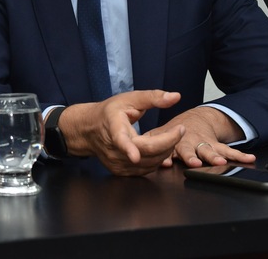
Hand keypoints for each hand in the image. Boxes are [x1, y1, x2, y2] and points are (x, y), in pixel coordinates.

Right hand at [58, 90, 184, 175]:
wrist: (88, 129)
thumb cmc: (110, 112)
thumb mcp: (129, 99)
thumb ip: (153, 97)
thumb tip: (176, 96)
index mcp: (113, 127)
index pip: (120, 140)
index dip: (128, 148)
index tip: (134, 156)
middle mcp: (113, 148)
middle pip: (146, 152)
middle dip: (169, 141)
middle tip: (179, 129)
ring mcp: (116, 162)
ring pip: (150, 163)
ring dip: (165, 150)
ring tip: (166, 136)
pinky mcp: (120, 171)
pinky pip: (147, 169)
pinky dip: (157, 158)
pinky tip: (155, 147)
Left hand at [153, 107, 256, 168]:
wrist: (196, 120)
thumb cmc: (175, 131)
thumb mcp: (160, 134)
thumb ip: (151, 143)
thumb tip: (139, 155)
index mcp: (175, 141)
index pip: (169, 148)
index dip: (167, 155)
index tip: (166, 162)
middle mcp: (190, 142)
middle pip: (190, 150)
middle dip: (192, 156)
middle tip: (193, 162)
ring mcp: (204, 144)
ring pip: (210, 151)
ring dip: (215, 156)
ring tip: (220, 161)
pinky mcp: (217, 146)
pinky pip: (230, 151)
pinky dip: (240, 155)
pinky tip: (248, 158)